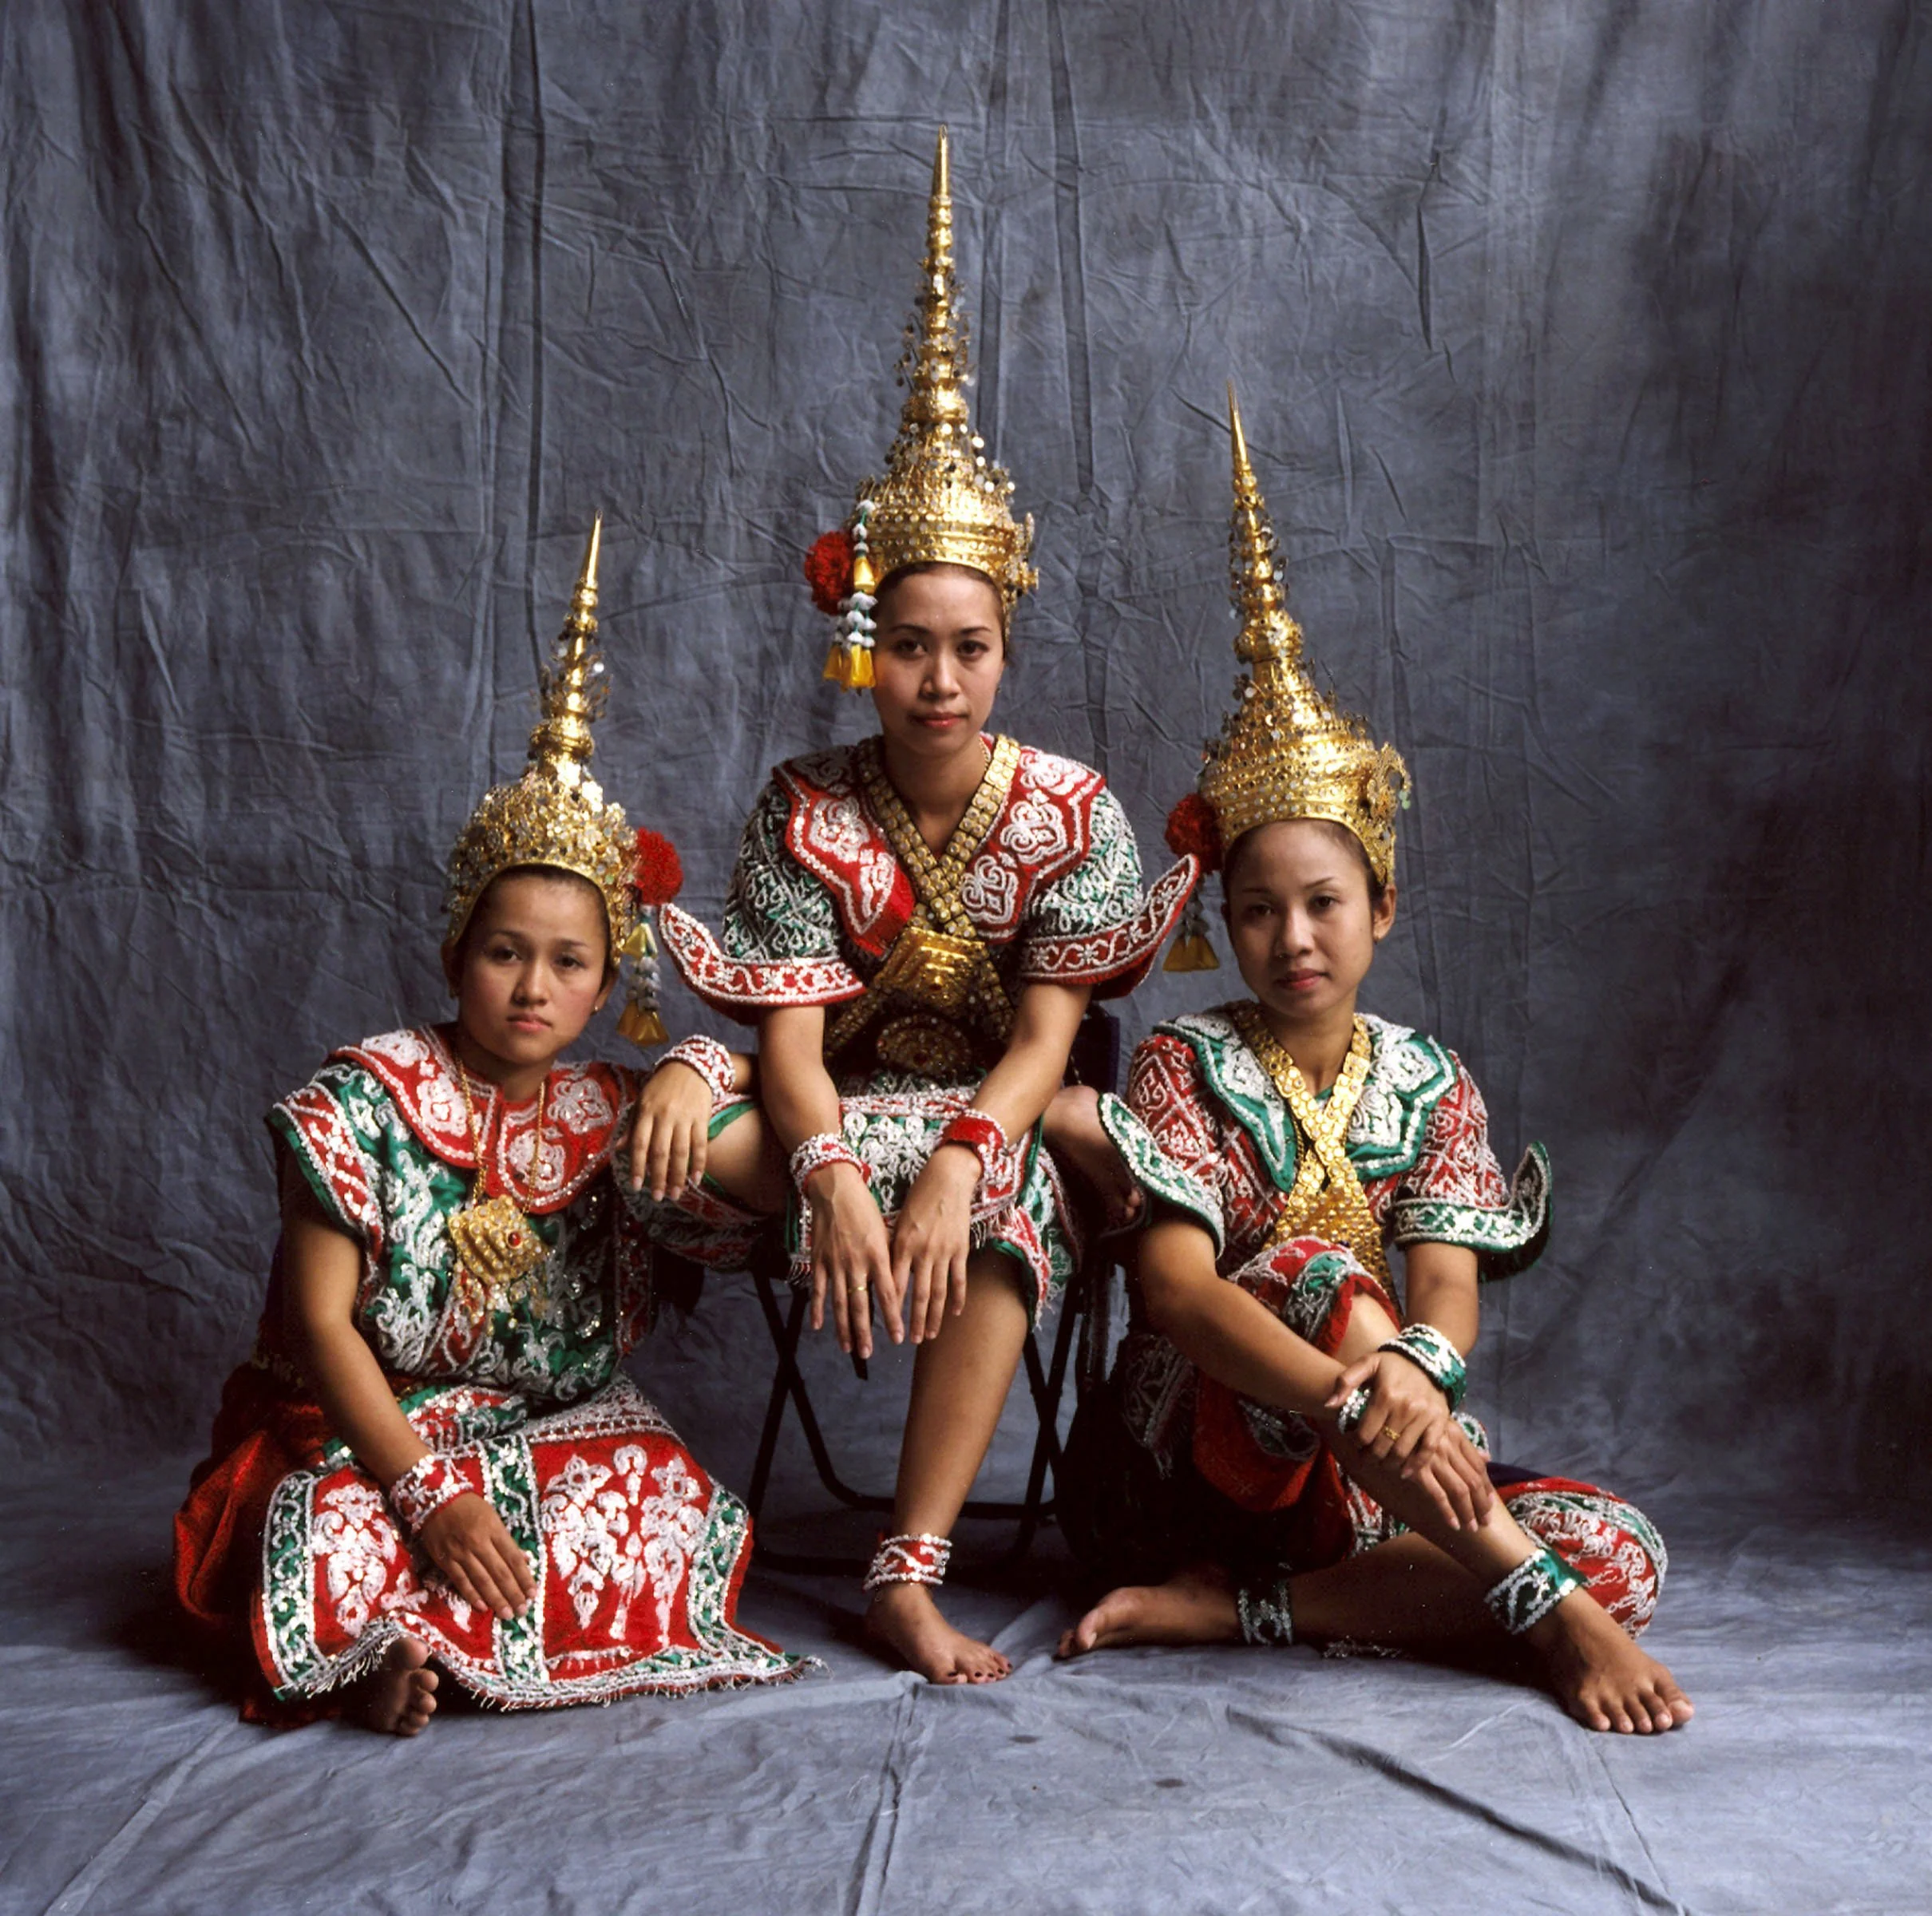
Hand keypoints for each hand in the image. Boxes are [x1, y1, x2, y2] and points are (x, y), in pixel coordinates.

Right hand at [416, 1492, 536, 1621]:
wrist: (436, 1499)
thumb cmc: (469, 1507)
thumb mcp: (493, 1517)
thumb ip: (506, 1541)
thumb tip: (523, 1561)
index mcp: (493, 1529)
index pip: (513, 1558)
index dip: (524, 1577)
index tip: (533, 1593)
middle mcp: (478, 1542)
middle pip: (499, 1572)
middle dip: (513, 1594)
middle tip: (523, 1611)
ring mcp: (460, 1553)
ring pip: (481, 1580)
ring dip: (496, 1599)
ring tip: (507, 1614)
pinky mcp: (445, 1560)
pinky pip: (461, 1581)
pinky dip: (472, 1595)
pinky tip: (483, 1607)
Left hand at [627, 1060, 712, 1198]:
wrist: (691, 1066)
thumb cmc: (662, 1086)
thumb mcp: (642, 1101)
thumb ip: (632, 1126)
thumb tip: (618, 1148)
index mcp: (647, 1111)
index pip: (640, 1144)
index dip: (638, 1167)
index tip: (636, 1186)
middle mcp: (665, 1116)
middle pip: (661, 1152)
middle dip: (659, 1178)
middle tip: (658, 1197)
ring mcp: (685, 1117)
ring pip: (681, 1152)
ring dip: (678, 1176)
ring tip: (676, 1194)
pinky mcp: (702, 1117)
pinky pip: (700, 1144)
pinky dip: (699, 1163)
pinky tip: (696, 1179)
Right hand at [806, 1162, 897, 1358]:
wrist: (836, 1188)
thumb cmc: (865, 1208)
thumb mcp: (885, 1231)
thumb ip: (889, 1259)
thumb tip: (898, 1285)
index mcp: (878, 1255)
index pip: (888, 1294)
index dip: (893, 1318)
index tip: (899, 1337)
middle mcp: (857, 1262)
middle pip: (861, 1305)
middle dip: (865, 1332)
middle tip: (868, 1354)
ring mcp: (835, 1263)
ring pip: (839, 1302)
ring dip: (843, 1327)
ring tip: (848, 1347)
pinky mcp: (819, 1260)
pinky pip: (818, 1289)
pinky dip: (818, 1309)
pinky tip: (818, 1326)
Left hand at [891, 1143, 976, 1343]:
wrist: (947, 1178)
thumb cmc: (918, 1196)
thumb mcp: (899, 1221)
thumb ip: (894, 1248)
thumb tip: (884, 1273)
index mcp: (902, 1245)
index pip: (894, 1285)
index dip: (890, 1310)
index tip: (886, 1327)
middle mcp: (922, 1252)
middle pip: (917, 1295)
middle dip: (912, 1321)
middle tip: (908, 1341)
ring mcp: (943, 1252)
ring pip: (937, 1292)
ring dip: (933, 1316)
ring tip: (929, 1335)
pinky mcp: (960, 1249)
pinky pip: (958, 1279)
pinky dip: (957, 1298)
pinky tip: (955, 1313)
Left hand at [1324, 1346, 1446, 1462]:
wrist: (1428, 1360)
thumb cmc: (1392, 1364)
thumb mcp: (1367, 1363)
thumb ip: (1345, 1381)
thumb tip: (1329, 1405)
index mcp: (1386, 1394)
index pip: (1365, 1432)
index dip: (1356, 1443)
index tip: (1354, 1443)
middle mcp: (1407, 1407)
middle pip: (1382, 1445)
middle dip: (1370, 1456)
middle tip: (1365, 1458)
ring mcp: (1425, 1416)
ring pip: (1402, 1451)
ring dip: (1388, 1463)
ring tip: (1379, 1463)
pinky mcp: (1439, 1422)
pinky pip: (1427, 1450)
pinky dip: (1416, 1465)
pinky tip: (1404, 1472)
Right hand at [1390, 1420, 1494, 1532]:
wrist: (1382, 1424)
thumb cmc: (1412, 1426)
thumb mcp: (1441, 1426)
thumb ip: (1463, 1444)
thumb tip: (1487, 1457)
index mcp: (1456, 1435)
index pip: (1478, 1466)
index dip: (1487, 1487)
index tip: (1490, 1503)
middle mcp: (1447, 1447)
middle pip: (1473, 1481)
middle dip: (1482, 1504)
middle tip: (1486, 1521)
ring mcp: (1433, 1459)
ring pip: (1459, 1490)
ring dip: (1468, 1512)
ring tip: (1472, 1527)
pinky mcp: (1417, 1470)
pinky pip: (1437, 1495)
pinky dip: (1447, 1511)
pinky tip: (1453, 1524)